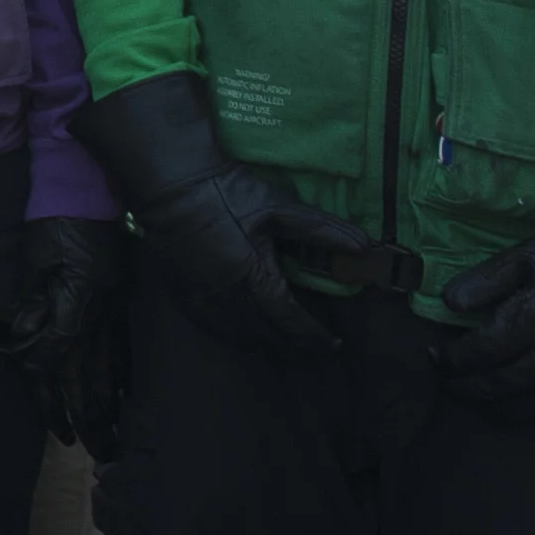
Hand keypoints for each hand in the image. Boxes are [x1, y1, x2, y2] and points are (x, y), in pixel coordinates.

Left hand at [0, 216, 131, 450]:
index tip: (45, 409)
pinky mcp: (124, 303)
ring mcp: (116, 308)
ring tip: (108, 437)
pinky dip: (125, 379)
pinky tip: (126, 401)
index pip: (58, 349)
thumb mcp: (36, 257)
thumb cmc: (55, 220)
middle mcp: (99, 310)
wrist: (91, 189)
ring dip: (107, 405)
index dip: (46, 382)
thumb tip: (22, 337)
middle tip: (84, 447)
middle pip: (89, 371)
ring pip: (111, 367)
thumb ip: (32, 300)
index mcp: (75, 297)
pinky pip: (126, 349)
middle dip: (84, 413)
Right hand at [76, 71, 377, 361]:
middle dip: (294, 347)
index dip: (315, 338)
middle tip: (314, 350)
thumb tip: (366, 247)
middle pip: (268, 337)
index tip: (333, 344)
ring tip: (284, 346)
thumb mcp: (279, 208)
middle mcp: (230, 299)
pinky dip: (234, 336)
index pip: (293, 323)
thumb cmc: (226, 194)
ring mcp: (202, 298)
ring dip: (266, 345)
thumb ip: (322, 231)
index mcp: (257, 280)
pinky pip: (212, 328)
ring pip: (239, 337)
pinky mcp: (181, 292)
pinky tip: (243, 335)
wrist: (168, 184)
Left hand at [443, 219, 534, 417]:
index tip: (433, 357)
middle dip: (467, 389)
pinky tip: (520, 404)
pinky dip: (532, 410)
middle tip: (445, 385)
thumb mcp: (530, 256)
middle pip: (502, 386)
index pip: (480, 353)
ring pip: (532, 404)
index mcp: (532, 323)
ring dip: (497, 407)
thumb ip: (487, 280)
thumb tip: (449, 303)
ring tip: (476, 402)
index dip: (452, 360)